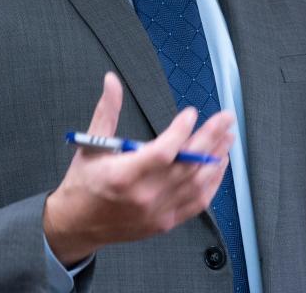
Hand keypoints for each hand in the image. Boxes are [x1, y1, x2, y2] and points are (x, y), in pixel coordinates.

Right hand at [43, 72, 234, 265]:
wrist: (77, 224)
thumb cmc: (83, 183)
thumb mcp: (90, 143)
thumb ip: (106, 110)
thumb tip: (112, 81)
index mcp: (123, 175)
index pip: (163, 152)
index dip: (181, 131)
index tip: (191, 114)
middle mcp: (144, 196)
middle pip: (187, 165)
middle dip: (211, 137)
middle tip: (225, 118)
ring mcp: (157, 211)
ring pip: (198, 183)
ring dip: (217, 158)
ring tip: (228, 137)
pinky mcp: (165, 222)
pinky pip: (197, 203)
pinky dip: (212, 183)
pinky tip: (219, 165)